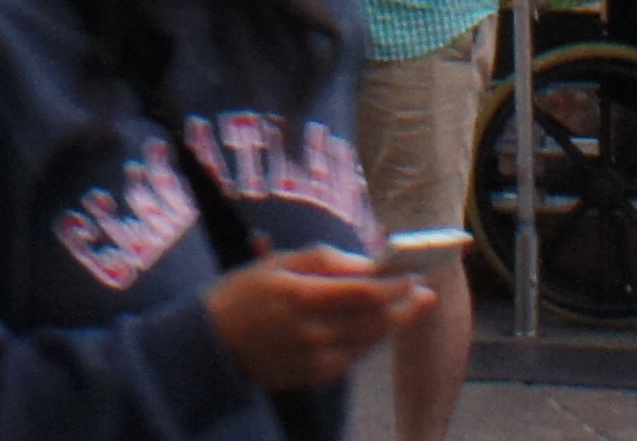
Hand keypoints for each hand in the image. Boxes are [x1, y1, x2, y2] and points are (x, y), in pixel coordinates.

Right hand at [204, 244, 429, 390]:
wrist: (213, 344)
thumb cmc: (245, 292)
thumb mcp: (279, 262)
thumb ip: (326, 260)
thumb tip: (368, 263)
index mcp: (303, 297)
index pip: (365, 293)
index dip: (395, 285)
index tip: (415, 274)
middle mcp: (313, 332)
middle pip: (375, 321)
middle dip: (404, 307)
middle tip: (424, 292)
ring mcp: (315, 359)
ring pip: (368, 341)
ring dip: (389, 323)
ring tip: (404, 305)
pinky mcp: (314, 377)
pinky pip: (353, 357)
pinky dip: (367, 340)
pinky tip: (371, 325)